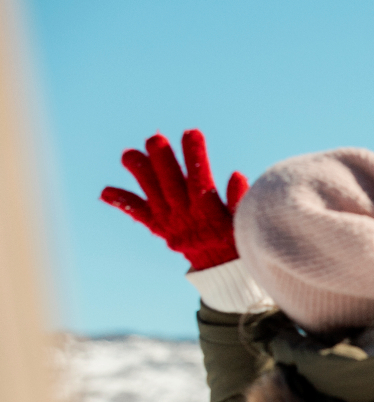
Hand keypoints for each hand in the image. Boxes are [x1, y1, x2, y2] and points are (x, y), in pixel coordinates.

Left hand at [101, 130, 248, 270]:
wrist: (220, 269)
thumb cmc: (234, 239)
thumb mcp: (241, 222)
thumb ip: (238, 200)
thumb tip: (236, 175)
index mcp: (208, 212)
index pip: (199, 180)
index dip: (194, 156)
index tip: (192, 132)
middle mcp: (185, 215)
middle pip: (171, 185)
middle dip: (163, 161)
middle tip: (155, 139)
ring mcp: (169, 222)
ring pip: (153, 195)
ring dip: (140, 175)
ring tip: (128, 155)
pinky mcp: (160, 227)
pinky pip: (140, 215)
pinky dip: (124, 203)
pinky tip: (105, 192)